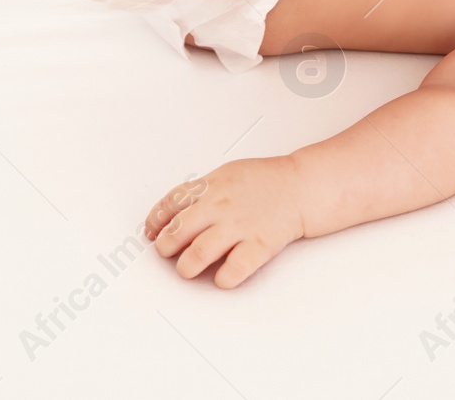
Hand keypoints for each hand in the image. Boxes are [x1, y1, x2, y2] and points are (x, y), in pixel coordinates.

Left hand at [145, 158, 304, 288]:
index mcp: (212, 186)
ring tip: (189, 268)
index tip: (152, 233)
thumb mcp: (227, 174)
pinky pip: (232, 271)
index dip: (155, 222)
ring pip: (198, 254)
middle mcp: (221, 206)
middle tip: (169, 252)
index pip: (170, 204)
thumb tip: (173, 215)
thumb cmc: (266, 181)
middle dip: (166, 247)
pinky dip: (222, 279)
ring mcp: (240, 226)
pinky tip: (222, 275)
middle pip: (178, 232)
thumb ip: (201, 192)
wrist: (302, 187)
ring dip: (187, 267)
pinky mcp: (258, 246)